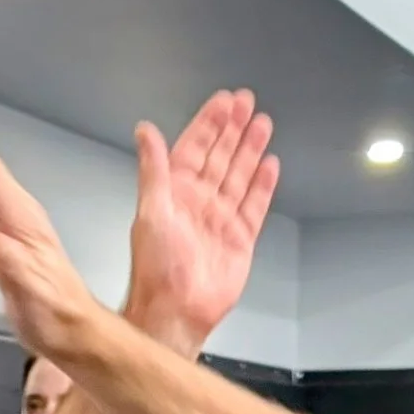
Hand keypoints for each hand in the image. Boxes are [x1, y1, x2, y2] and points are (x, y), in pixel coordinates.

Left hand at [124, 90, 279, 350]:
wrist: (177, 311)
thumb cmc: (157, 269)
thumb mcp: (151, 211)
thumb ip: (153, 169)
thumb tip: (145, 132)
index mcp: (175, 193)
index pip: (195, 147)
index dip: (209, 123)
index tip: (223, 102)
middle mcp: (198, 203)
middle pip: (220, 156)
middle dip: (233, 129)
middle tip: (247, 102)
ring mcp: (220, 220)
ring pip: (239, 175)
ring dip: (250, 150)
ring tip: (263, 124)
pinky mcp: (239, 239)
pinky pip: (254, 206)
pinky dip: (262, 185)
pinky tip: (269, 166)